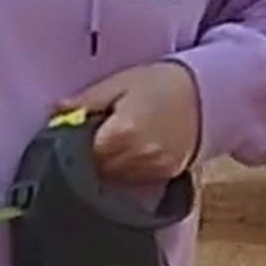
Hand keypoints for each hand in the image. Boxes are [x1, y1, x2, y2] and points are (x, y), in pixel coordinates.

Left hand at [62, 61, 202, 183]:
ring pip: (110, 182)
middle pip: (93, 173)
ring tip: (112, 147)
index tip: (71, 141)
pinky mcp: (161, 180)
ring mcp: (150, 172)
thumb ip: (86, 101)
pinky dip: (123, 174)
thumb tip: (56, 115)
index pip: (80, 155)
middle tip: (91, 142)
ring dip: (104, 170)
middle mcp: (136, 157)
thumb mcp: (122, 82)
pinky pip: (130, 184)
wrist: (210, 93)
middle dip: (86, 161)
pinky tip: (128, 157)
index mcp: (121, 133)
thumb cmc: (162, 82)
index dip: (72, 149)